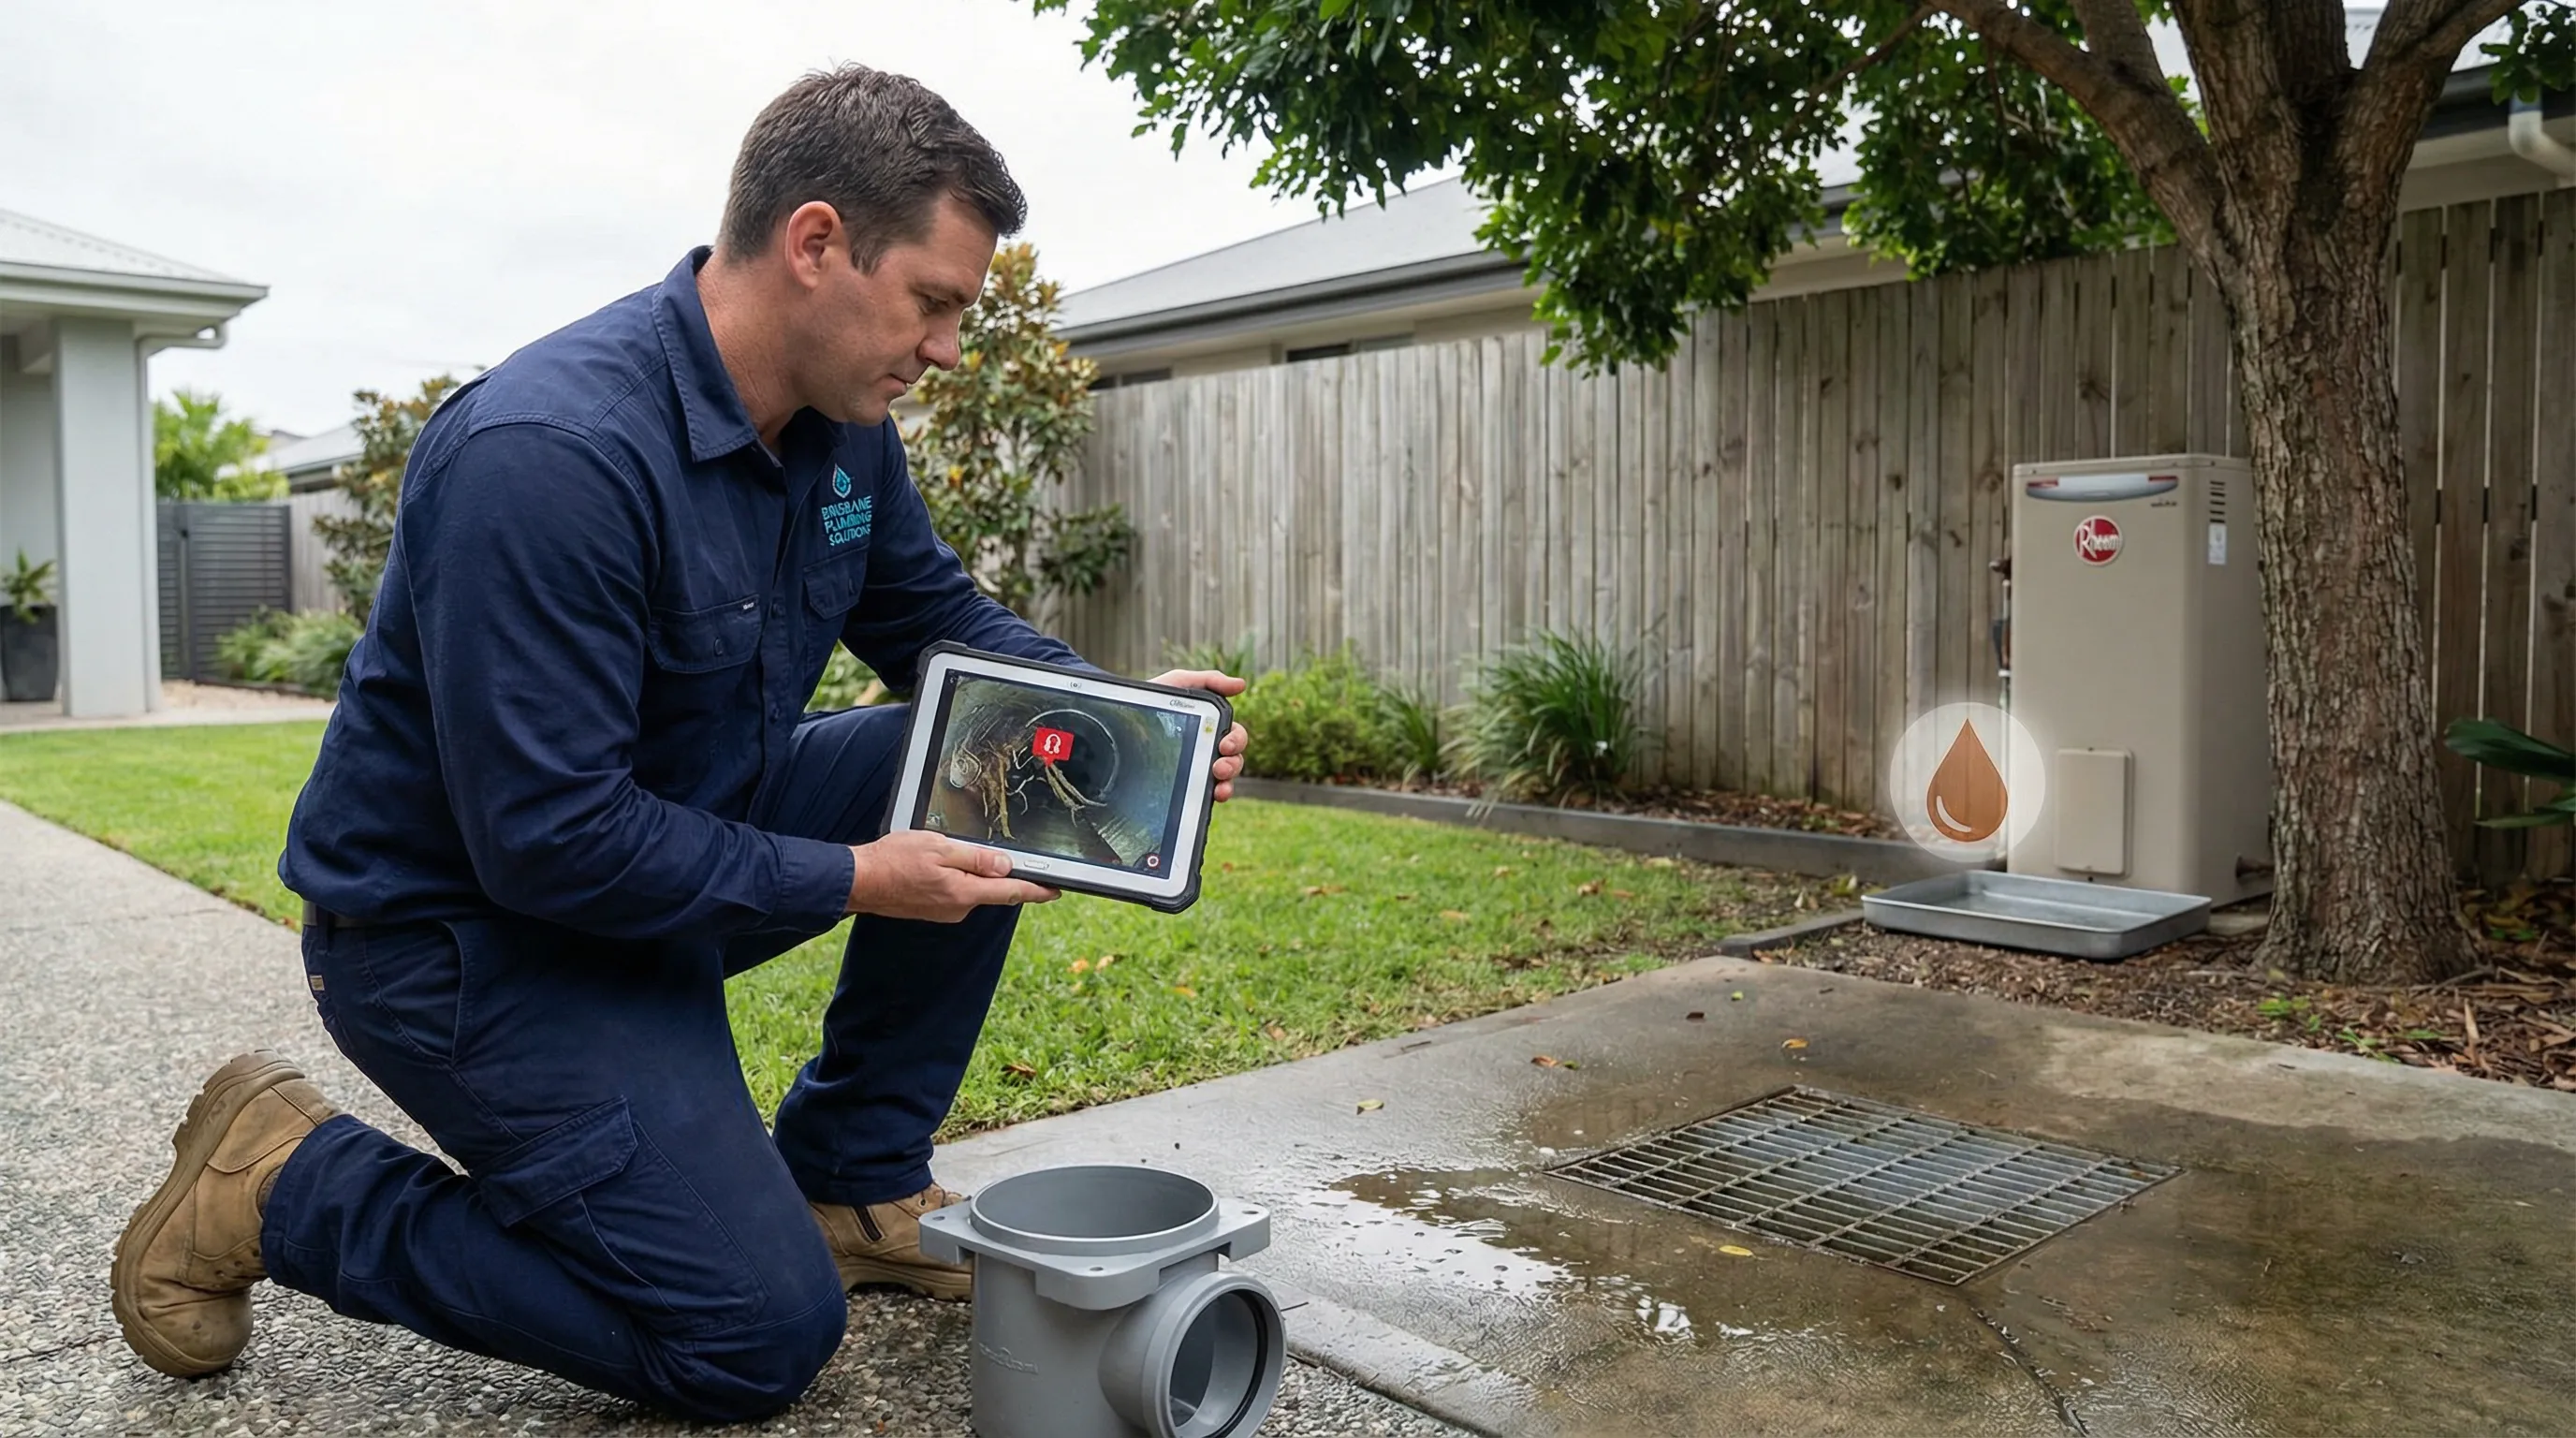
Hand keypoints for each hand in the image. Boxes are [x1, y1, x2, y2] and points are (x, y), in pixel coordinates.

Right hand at [847, 830, 1058, 921]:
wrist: (859, 881)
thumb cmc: (894, 861)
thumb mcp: (940, 848)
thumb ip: (976, 858)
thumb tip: (1006, 866)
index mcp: (964, 892)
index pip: (1012, 892)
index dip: (1038, 890)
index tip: (1057, 890)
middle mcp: (958, 908)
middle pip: (994, 890)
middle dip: (1002, 875)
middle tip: (1006, 855)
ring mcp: (945, 911)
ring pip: (972, 890)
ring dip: (972, 873)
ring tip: (954, 852)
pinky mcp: (932, 909)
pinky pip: (955, 892)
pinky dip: (956, 878)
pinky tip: (940, 864)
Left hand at [1149, 668, 1251, 801]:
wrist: (1121, 719)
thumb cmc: (1154, 698)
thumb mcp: (1179, 683)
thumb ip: (1210, 680)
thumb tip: (1241, 685)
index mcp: (1211, 727)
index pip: (1235, 736)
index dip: (1236, 741)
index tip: (1225, 745)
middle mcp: (1208, 749)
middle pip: (1234, 759)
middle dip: (1233, 764)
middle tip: (1219, 766)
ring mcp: (1196, 768)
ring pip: (1224, 779)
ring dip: (1228, 782)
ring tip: (1218, 783)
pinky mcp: (1184, 784)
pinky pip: (1205, 794)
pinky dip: (1215, 796)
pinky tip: (1212, 796)